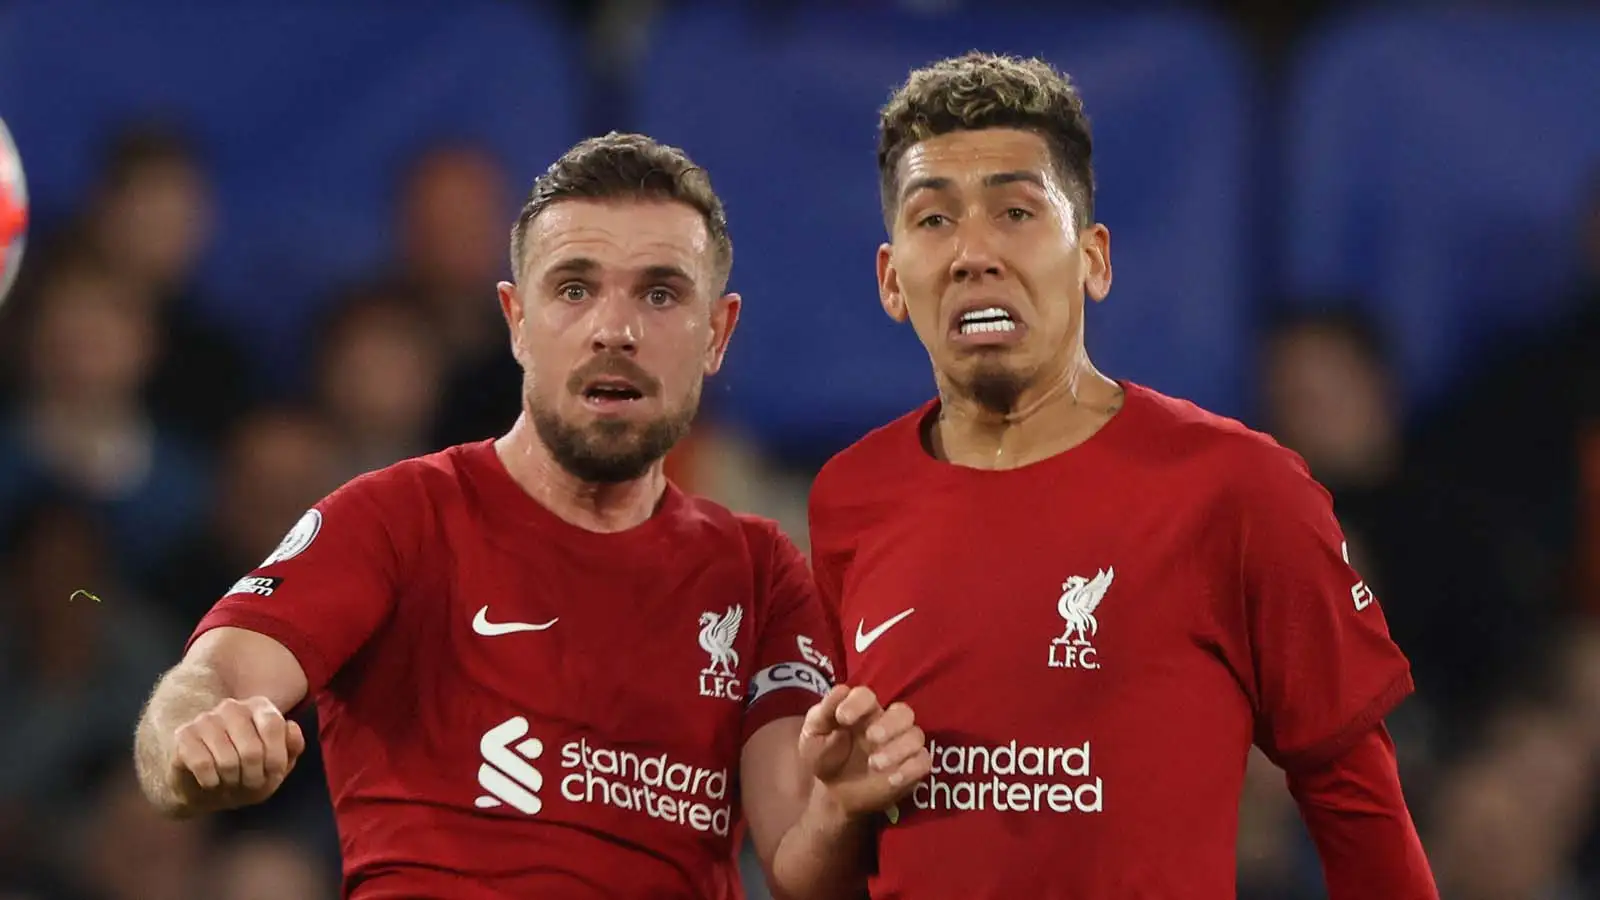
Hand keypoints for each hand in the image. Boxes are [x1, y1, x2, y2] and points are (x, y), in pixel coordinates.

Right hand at [167, 697, 304, 814]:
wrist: (206, 790)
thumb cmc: (248, 774)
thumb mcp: (277, 766)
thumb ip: (293, 746)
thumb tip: (291, 727)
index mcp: (260, 707)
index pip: (275, 726)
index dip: (276, 759)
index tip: (273, 775)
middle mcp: (232, 707)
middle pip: (252, 750)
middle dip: (254, 777)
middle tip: (250, 784)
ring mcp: (205, 719)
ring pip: (227, 760)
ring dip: (232, 781)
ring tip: (231, 782)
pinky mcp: (183, 736)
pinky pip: (203, 765)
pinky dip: (211, 782)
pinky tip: (211, 781)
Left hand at [799, 685, 930, 819]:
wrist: (831, 794)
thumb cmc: (823, 757)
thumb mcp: (814, 734)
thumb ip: (822, 713)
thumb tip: (840, 691)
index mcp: (862, 710)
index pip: (867, 696)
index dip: (858, 703)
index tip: (843, 718)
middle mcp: (885, 724)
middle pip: (903, 712)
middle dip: (889, 724)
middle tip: (870, 737)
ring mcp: (900, 746)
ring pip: (916, 735)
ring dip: (898, 748)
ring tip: (875, 763)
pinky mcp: (910, 769)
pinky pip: (923, 762)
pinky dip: (910, 769)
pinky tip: (891, 778)